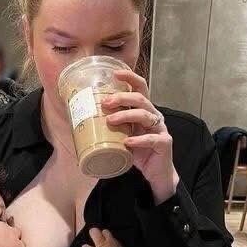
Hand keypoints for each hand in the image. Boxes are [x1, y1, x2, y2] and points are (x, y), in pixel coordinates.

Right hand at [82, 228, 121, 246]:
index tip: (91, 235)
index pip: (95, 231)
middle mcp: (109, 241)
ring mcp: (116, 244)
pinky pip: (117, 242)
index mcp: (101, 243)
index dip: (92, 232)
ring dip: (108, 239)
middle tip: (98, 240)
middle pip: (105, 231)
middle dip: (102, 234)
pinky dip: (114, 244)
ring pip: (112, 237)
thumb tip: (84, 246)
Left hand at [102, 69, 179, 203]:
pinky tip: (128, 142)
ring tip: (111, 120)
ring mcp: (160, 129)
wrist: (155, 172)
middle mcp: (153, 116)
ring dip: (126, 116)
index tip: (115, 74)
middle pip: (141, 99)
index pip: (140, 88)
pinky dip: (139, 139)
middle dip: (122, 98)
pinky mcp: (164, 143)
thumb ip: (110, 126)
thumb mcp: (122, 136)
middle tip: (105, 102)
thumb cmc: (137, 151)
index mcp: (144, 110)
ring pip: (146, 115)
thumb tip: (82, 119)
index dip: (130, 78)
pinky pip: (153, 138)